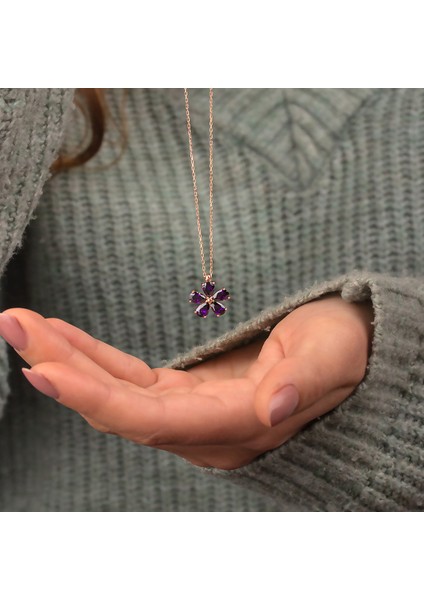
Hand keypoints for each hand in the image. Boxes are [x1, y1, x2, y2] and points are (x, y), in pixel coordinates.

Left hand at [0, 293, 373, 469]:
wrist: (346, 347)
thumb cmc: (342, 347)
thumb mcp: (330, 354)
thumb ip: (302, 381)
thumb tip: (273, 408)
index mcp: (236, 426)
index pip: (150, 420)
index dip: (94, 397)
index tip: (44, 369)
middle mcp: (204, 431)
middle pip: (118, 409)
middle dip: (62, 370)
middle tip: (14, 324)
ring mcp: (191, 414)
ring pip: (115, 396)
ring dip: (67, 362)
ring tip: (23, 325)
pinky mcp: (185, 395)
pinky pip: (128, 382)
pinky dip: (92, 359)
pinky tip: (62, 338)